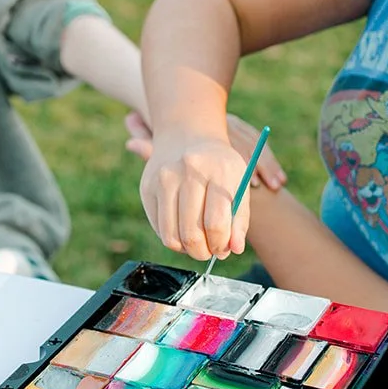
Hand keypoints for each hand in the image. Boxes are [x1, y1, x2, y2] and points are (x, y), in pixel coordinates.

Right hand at [129, 115, 286, 260]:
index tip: (223, 249)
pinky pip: (159, 228)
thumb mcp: (239, 184)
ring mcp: (164, 178)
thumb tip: (234, 249)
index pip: (216, 222)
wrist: (188, 136)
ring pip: (171, 236)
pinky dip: (172, 238)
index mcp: (219, 170)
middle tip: (209, 251)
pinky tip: (183, 230)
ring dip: (186, 249)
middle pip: (191, 233)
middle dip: (203, 252)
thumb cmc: (220, 167)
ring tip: (197, 243)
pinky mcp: (147, 187)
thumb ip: (240, 218)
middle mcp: (188, 171)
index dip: (220, 245)